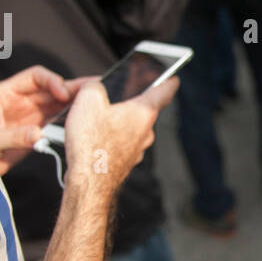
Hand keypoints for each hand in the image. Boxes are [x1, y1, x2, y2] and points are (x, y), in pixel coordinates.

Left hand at [0, 66, 91, 175]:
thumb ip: (13, 136)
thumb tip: (39, 134)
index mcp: (5, 93)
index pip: (35, 77)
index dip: (52, 81)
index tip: (64, 94)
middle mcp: (21, 100)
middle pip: (52, 88)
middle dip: (73, 88)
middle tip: (95, 89)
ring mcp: (31, 114)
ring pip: (59, 103)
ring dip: (76, 102)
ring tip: (99, 100)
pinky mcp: (38, 128)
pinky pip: (59, 120)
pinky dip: (72, 119)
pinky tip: (86, 119)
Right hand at [62, 77, 178, 194]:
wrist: (89, 181)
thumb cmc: (91, 143)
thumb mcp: (87, 100)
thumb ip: (94, 86)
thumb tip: (94, 88)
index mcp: (143, 112)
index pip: (164, 92)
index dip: (168, 82)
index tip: (174, 79)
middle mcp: (145, 132)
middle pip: (143, 111)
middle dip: (131, 103)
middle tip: (116, 97)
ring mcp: (137, 150)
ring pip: (131, 129)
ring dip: (118, 123)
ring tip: (95, 121)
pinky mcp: (126, 162)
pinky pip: (121, 144)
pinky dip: (111, 139)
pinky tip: (94, 139)